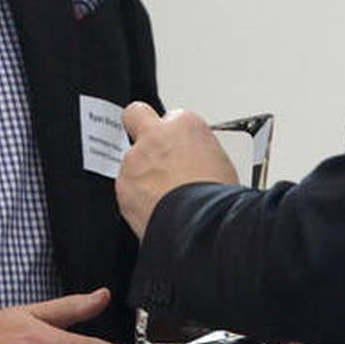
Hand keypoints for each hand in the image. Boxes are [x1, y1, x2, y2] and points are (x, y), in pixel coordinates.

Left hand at [116, 103, 238, 237]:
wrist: (201, 229)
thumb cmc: (217, 200)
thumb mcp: (222, 164)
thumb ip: (198, 152)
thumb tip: (195, 160)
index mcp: (184, 124)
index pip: (172, 117)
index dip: (175, 135)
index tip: (179, 148)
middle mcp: (155, 137)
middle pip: (135, 115)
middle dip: (140, 127)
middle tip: (151, 147)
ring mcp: (134, 160)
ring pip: (130, 160)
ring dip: (141, 174)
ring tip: (162, 196)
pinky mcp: (122, 186)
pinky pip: (126, 188)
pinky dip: (136, 198)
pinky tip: (154, 210)